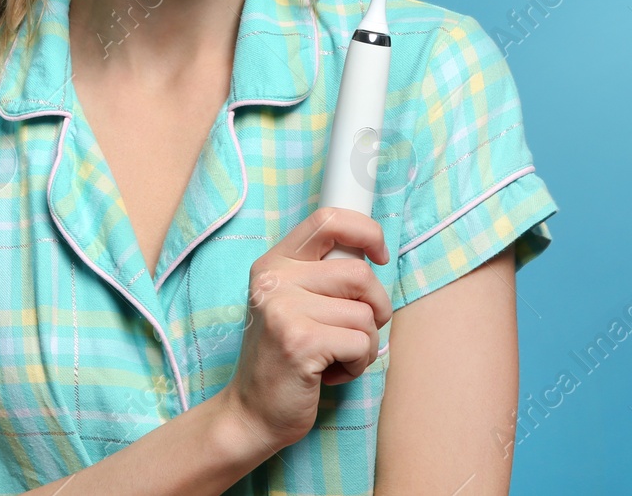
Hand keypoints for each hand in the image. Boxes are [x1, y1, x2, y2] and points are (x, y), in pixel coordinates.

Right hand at [218, 206, 392, 452]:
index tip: (380, 256)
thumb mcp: (291, 304)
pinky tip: (330, 373)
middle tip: (356, 333)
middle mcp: (274, 280)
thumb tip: (371, 255)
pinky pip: (361, 343)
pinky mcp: (300, 342)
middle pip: (360, 274)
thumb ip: (320, 276)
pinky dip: (358, 364)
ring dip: (365, 344)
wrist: (251, 412)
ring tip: (335, 357)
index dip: (366, 231)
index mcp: (273, 264)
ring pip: (365, 314)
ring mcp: (284, 310)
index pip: (328, 220)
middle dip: (376, 308)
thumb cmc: (284, 358)